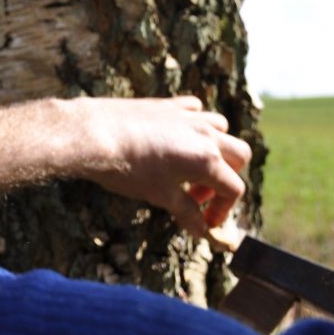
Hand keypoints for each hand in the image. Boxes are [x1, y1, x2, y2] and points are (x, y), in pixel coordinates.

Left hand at [74, 96, 251, 238]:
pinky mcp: (170, 104)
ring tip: (189, 167)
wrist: (94, 135)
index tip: (207, 221)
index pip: (233, 188)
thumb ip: (186, 212)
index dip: (223, 210)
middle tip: (197, 195)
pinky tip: (176, 138)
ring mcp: (189, 116)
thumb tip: (201, 230)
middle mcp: (205, 134)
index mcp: (207, 160)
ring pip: (221, 129)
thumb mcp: (160, 196)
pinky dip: (196, 124)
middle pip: (239, 156)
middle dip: (226, 178)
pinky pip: (196, 110)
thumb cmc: (127, 169)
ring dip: (215, 150)